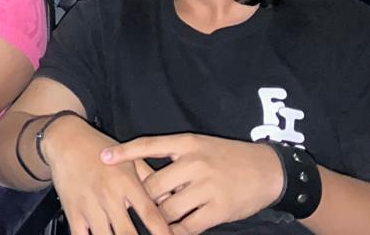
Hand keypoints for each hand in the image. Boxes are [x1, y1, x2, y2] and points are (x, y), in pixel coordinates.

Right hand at [42, 116, 172, 234]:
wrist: (65, 140)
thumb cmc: (99, 148)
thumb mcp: (130, 159)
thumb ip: (151, 180)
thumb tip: (171, 199)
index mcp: (126, 183)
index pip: (150, 215)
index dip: (164, 233)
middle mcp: (108, 196)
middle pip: (127, 233)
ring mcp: (89, 205)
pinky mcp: (73, 211)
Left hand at [100, 134, 282, 234]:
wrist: (268, 170)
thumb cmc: (227, 158)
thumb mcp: (200, 147)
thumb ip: (174, 157)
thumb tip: (144, 175)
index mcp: (187, 143)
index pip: (148, 145)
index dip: (123, 152)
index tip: (102, 157)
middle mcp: (194, 163)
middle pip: (153, 185)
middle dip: (145, 198)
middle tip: (139, 205)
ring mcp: (207, 187)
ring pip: (168, 208)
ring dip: (160, 216)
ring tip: (157, 219)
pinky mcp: (219, 209)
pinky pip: (188, 226)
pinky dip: (176, 231)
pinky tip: (172, 232)